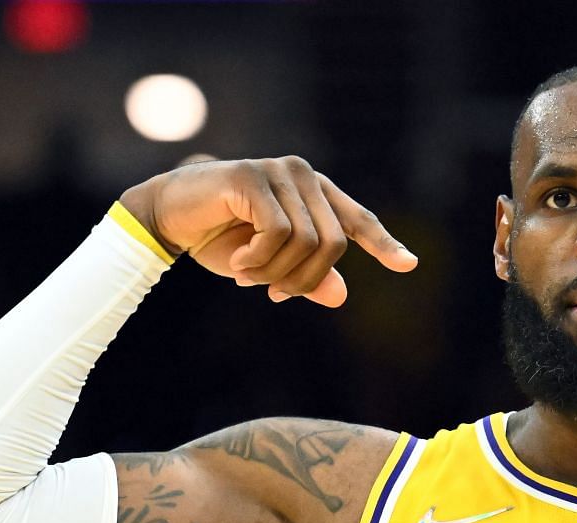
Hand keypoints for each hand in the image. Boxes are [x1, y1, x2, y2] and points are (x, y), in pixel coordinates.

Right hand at [120, 157, 418, 305]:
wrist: (167, 216)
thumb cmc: (220, 238)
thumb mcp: (268, 267)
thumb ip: (306, 277)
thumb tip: (342, 296)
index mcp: (313, 194)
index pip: (357, 221)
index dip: (383, 244)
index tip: (409, 265)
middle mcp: (303, 176)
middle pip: (333, 245)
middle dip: (304, 280)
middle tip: (274, 295)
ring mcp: (280, 172)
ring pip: (306, 243)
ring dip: (274, 273)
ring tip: (246, 276)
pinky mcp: (253, 177)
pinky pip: (277, 233)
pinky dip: (258, 260)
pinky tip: (238, 264)